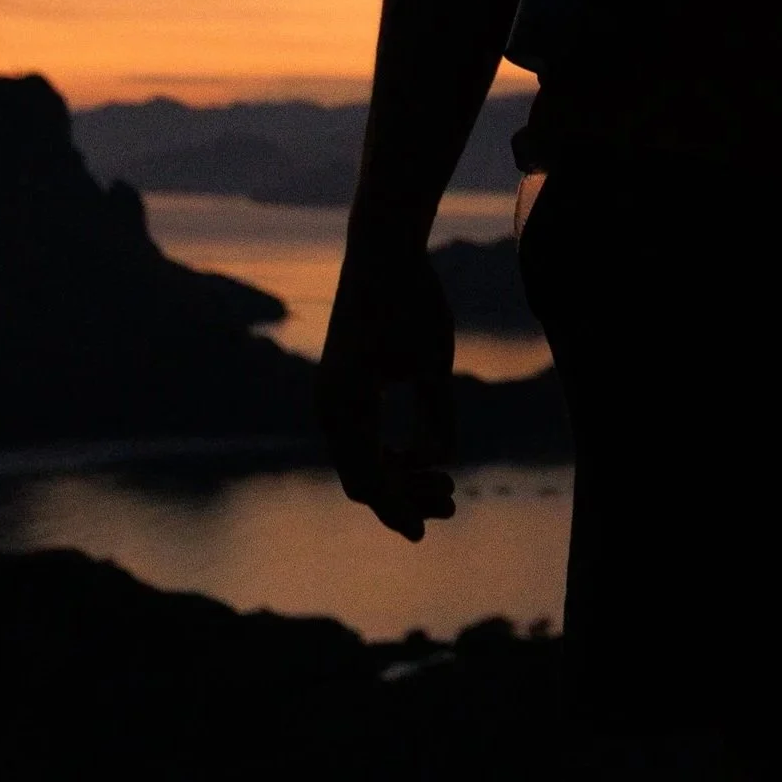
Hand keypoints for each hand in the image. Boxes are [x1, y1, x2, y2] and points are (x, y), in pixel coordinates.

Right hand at [321, 230, 456, 540]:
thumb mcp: (435, 362)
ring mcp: (332, 397)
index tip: (425, 532)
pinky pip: (360, 438)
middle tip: (452, 504)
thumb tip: (435, 463)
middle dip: (405, 496)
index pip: (368, 479)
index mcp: (346, 404)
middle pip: (363, 476)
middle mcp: (329, 406)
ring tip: (447, 487)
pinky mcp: (343, 386)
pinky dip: (388, 454)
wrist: (383, 249)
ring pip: (361, 458)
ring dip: (399, 477)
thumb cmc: (413, 301)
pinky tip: (423, 457)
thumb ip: (437, 417)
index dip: (397, 509)